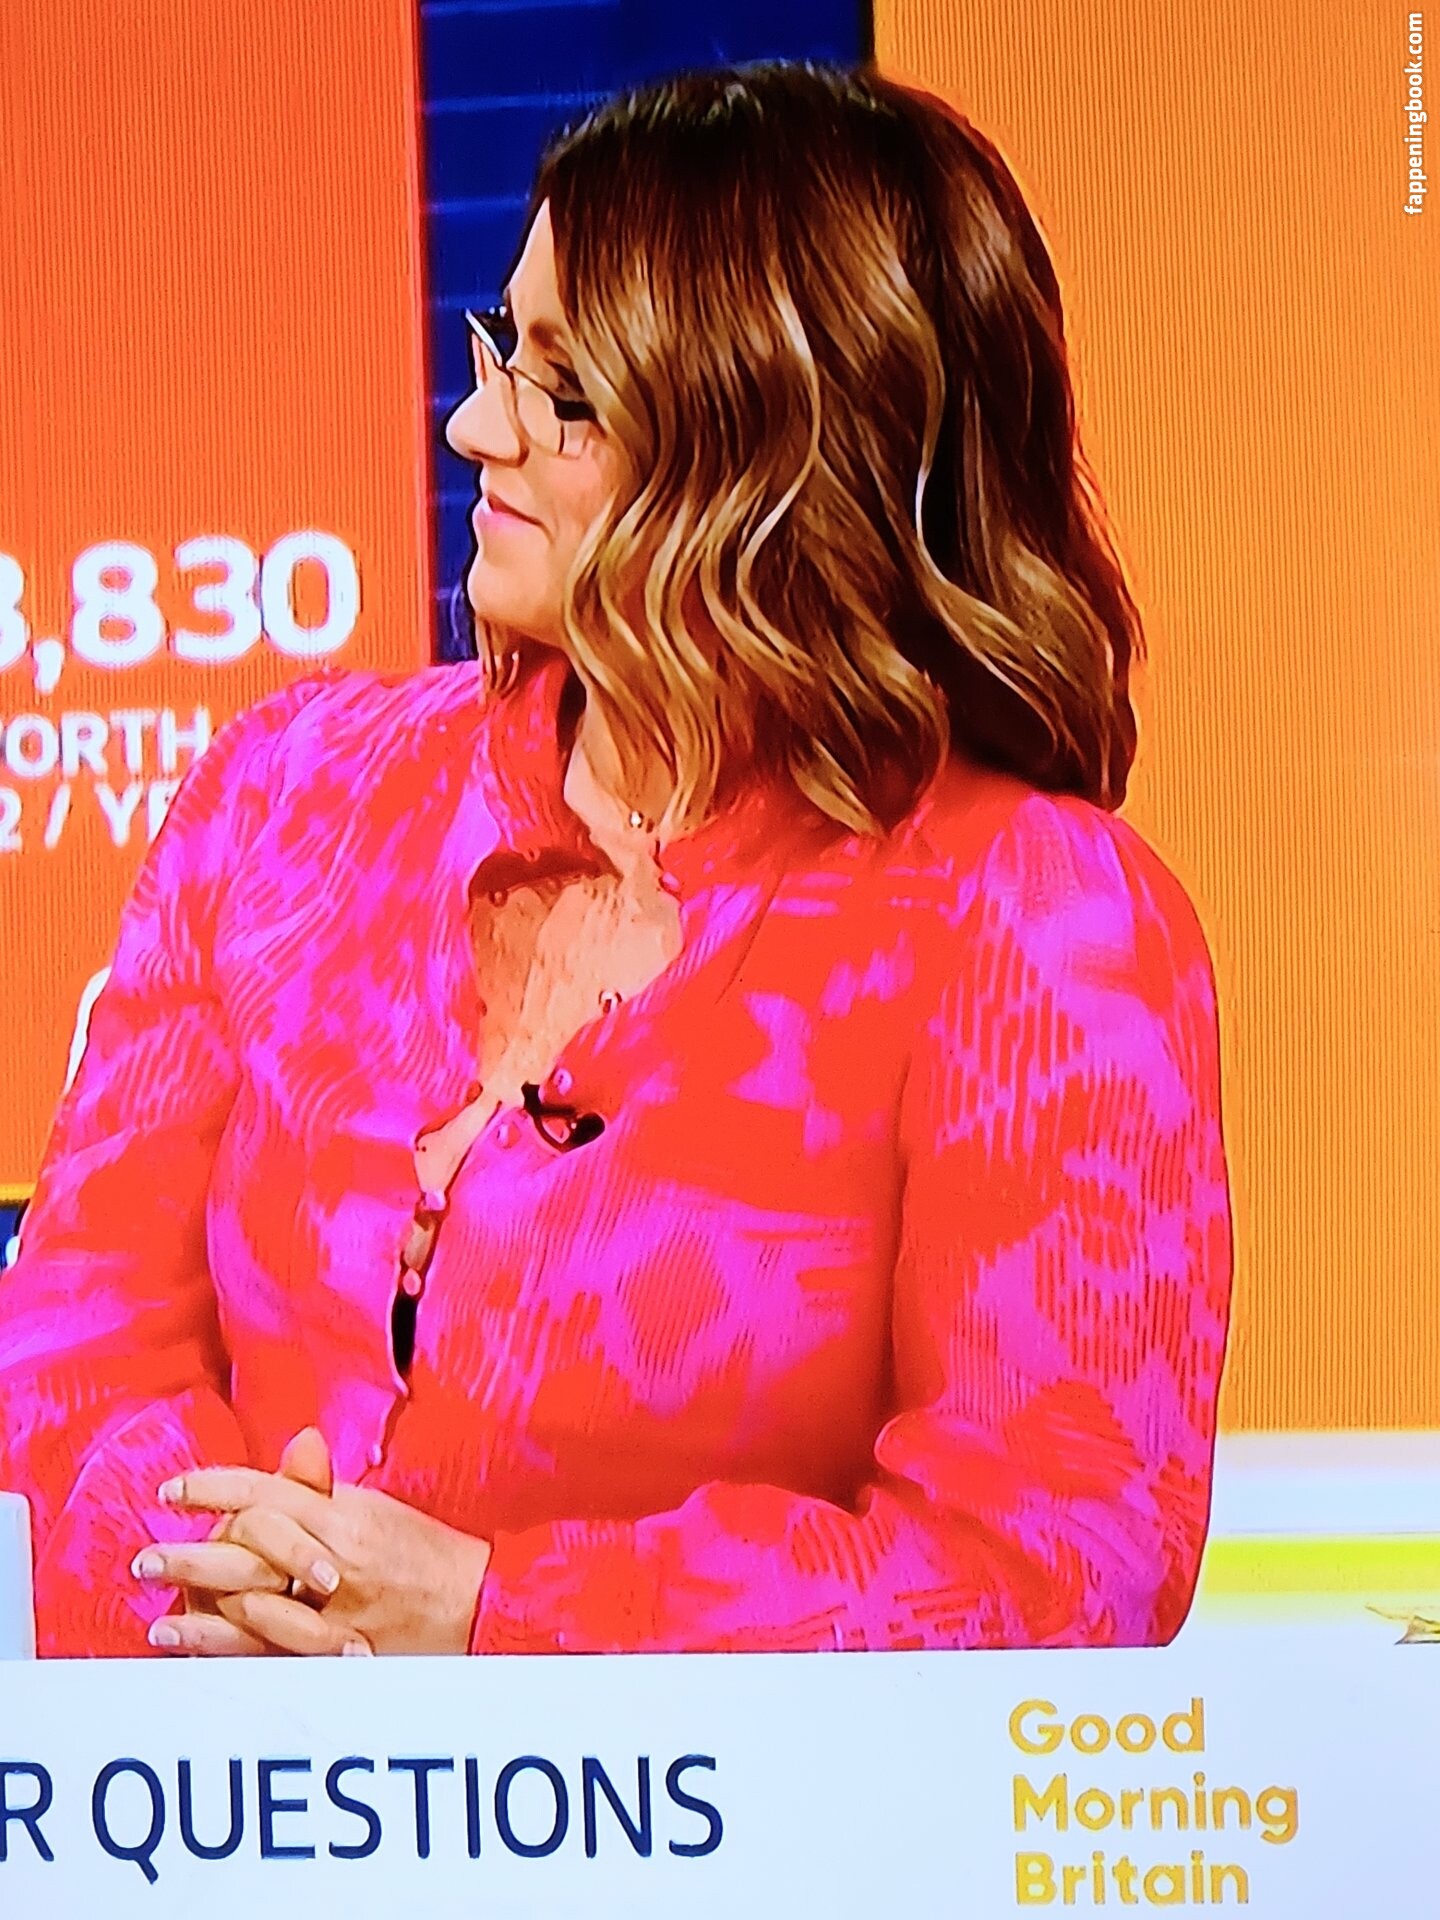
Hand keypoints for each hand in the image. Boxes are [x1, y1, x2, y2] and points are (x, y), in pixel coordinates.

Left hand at [141, 1436, 491, 1655]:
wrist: (480, 1603)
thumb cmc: (425, 1554)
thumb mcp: (376, 1508)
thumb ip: (327, 1488)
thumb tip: (295, 1446)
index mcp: (343, 1514)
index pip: (265, 1492)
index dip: (213, 1488)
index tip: (173, 1491)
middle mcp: (334, 1559)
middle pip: (246, 1550)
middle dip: (190, 1553)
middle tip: (145, 1558)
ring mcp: (334, 1609)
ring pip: (249, 1606)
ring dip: (194, 1610)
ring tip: (153, 1611)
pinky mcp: (335, 1651)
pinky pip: (268, 1651)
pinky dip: (221, 1646)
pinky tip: (185, 1645)